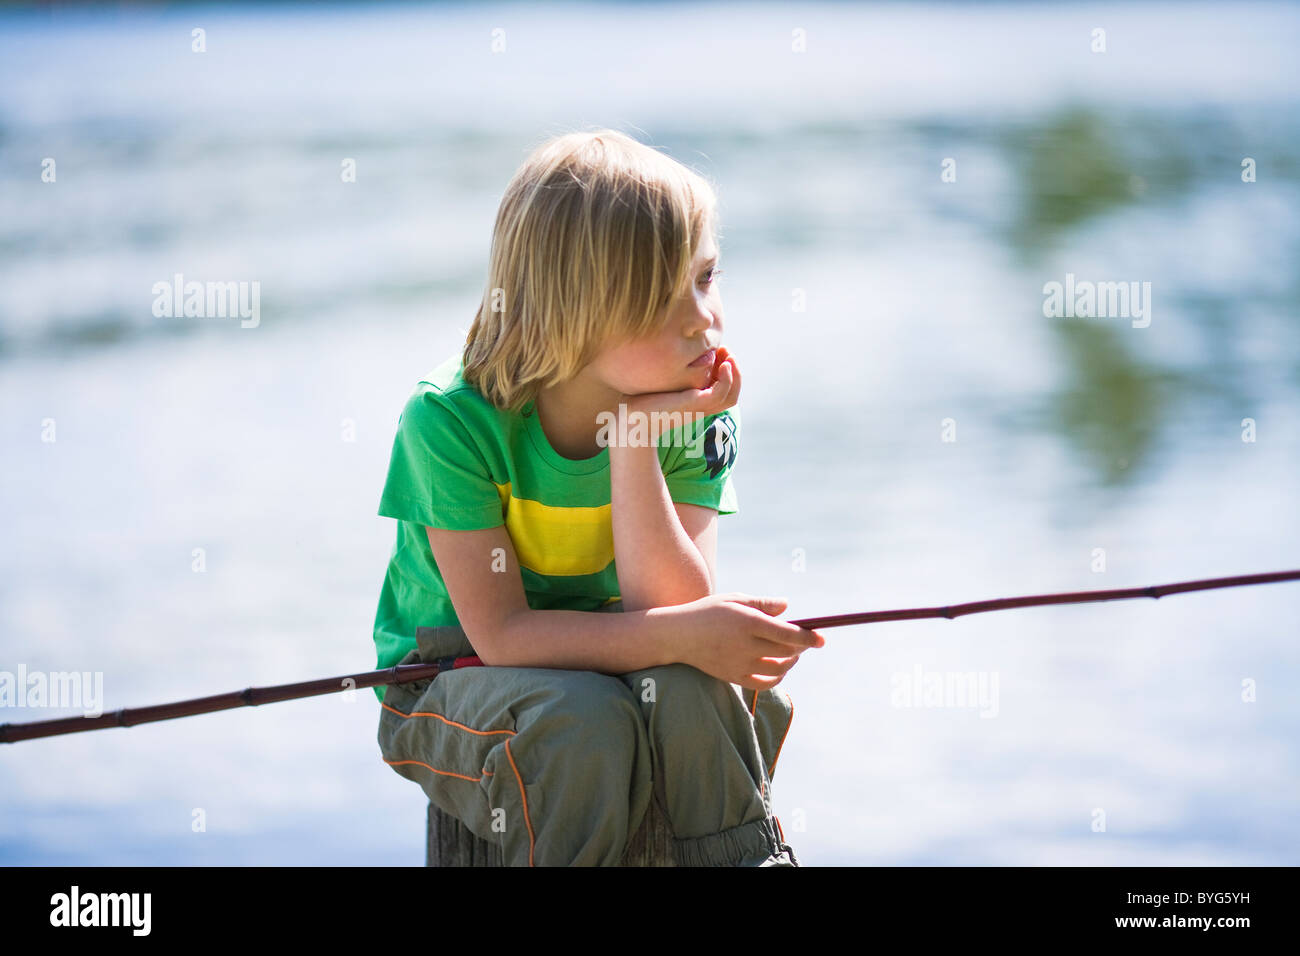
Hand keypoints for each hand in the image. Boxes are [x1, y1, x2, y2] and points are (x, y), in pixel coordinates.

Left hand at [619, 346, 739, 443]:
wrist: (630, 417)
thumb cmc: (639, 398)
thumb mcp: (662, 380)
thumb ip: (673, 370)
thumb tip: (675, 349)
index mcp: (695, 403)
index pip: (724, 391)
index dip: (727, 370)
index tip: (719, 351)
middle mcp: (700, 407)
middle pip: (732, 394)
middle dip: (735, 371)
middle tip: (726, 351)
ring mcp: (699, 407)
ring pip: (731, 396)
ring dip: (735, 374)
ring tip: (727, 356)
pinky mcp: (695, 404)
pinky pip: (721, 394)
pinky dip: (727, 379)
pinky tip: (721, 364)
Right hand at [656, 591, 825, 690]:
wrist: (678, 636)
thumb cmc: (709, 612)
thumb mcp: (735, 599)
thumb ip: (763, 603)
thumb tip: (788, 607)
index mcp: (747, 622)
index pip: (788, 634)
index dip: (808, 637)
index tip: (822, 638)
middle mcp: (745, 645)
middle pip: (787, 652)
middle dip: (801, 647)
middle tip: (805, 640)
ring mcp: (739, 664)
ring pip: (779, 669)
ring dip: (791, 661)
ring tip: (792, 652)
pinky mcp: (734, 678)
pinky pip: (765, 684)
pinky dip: (778, 677)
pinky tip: (779, 667)